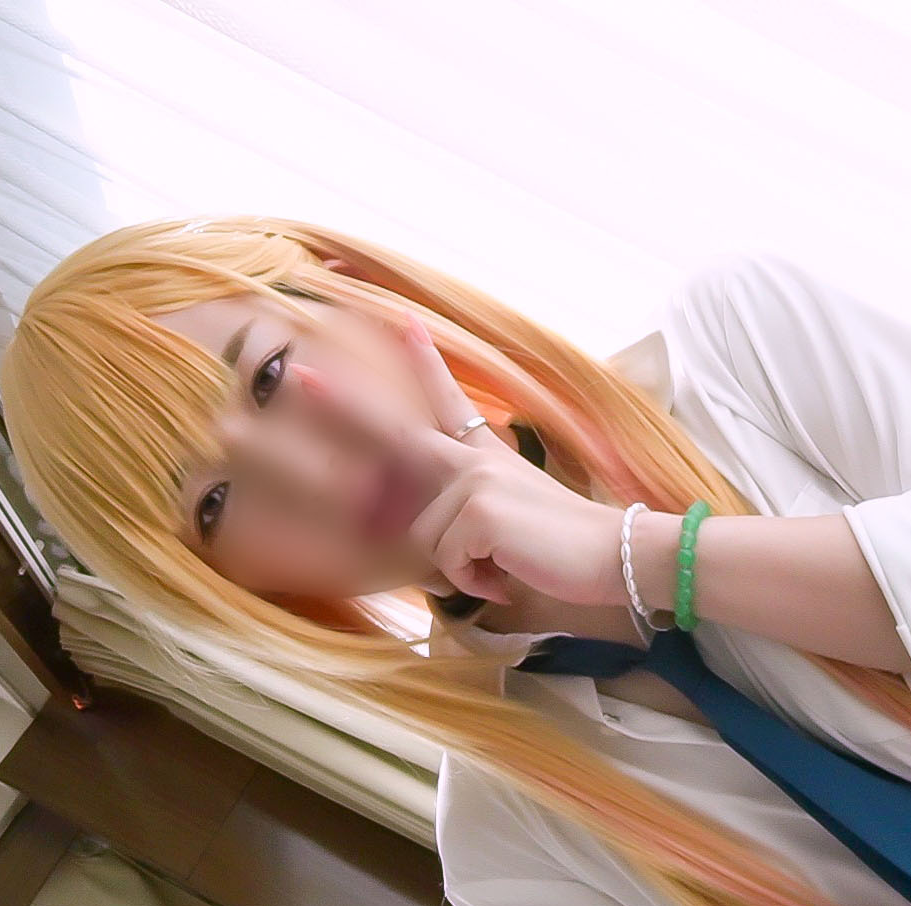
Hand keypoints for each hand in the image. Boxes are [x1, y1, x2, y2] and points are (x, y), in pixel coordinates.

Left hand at [295, 310, 627, 607]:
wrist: (616, 555)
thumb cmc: (566, 549)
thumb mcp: (512, 522)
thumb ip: (471, 516)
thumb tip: (439, 540)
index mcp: (484, 455)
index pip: (449, 400)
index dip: (424, 361)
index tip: (400, 320)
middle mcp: (472, 458)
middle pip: (394, 432)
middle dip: (339, 405)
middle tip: (294, 375)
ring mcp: (473, 478)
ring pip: (426, 538)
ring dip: (463, 568)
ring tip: (508, 563)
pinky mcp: (477, 509)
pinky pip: (447, 560)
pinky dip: (478, 580)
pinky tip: (512, 569)